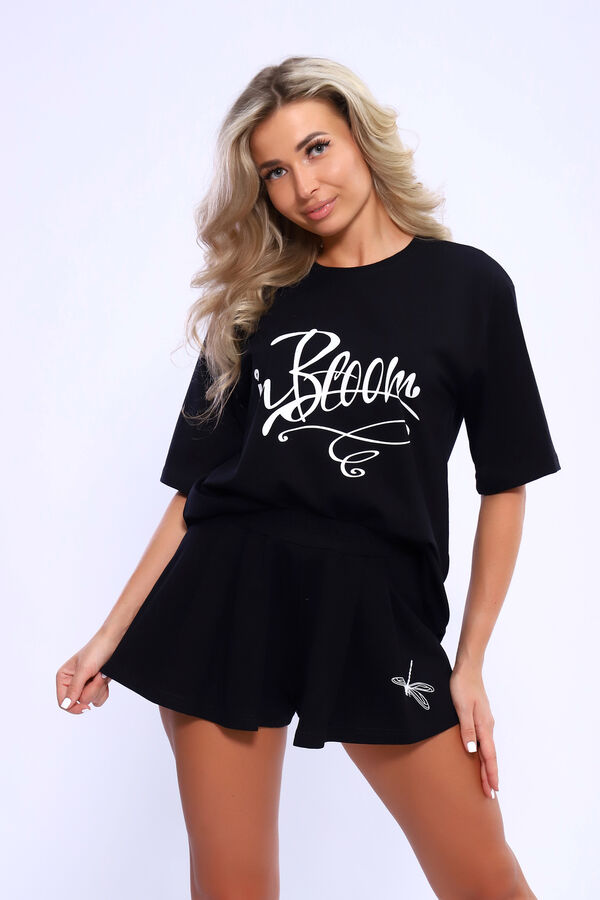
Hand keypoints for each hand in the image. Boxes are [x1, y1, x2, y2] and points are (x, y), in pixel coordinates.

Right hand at [56, 631, 116, 714]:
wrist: (114, 641)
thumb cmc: (97, 649)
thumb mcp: (84, 669)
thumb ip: (74, 688)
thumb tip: (65, 705)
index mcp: (63, 677)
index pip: (63, 702)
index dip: (74, 707)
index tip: (86, 707)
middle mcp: (72, 682)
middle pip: (79, 702)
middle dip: (91, 690)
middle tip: (96, 675)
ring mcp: (84, 684)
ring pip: (90, 700)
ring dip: (99, 688)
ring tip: (101, 673)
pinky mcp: (95, 685)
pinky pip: (99, 698)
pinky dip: (104, 689)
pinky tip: (104, 677)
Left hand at [449, 662, 498, 798]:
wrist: (468, 669)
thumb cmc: (462, 686)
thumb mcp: (461, 707)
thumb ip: (467, 729)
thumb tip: (473, 752)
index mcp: (484, 726)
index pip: (489, 755)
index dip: (490, 773)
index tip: (493, 790)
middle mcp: (487, 726)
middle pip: (490, 756)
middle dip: (490, 775)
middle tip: (491, 795)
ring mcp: (485, 722)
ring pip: (488, 749)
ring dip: (488, 766)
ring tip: (487, 782)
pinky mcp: (480, 718)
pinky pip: (484, 741)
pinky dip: (484, 754)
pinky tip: (481, 758)